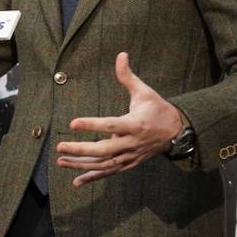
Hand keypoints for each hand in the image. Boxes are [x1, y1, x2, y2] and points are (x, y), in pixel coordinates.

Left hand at [56, 52, 182, 185]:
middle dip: (81, 150)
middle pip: (104, 150)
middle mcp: (132, 143)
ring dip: (81, 165)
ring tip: (60, 161)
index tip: (72, 123)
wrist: (178, 132)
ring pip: (104, 164)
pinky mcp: (129, 164)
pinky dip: (93, 177)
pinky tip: (76, 181)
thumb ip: (128, 76)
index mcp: (135, 124)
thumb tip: (121, 54)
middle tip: (59, 147)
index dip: (91, 124)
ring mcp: (130, 156)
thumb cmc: (157, 109)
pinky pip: (109, 172)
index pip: (110, 124)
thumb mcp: (145, 92)